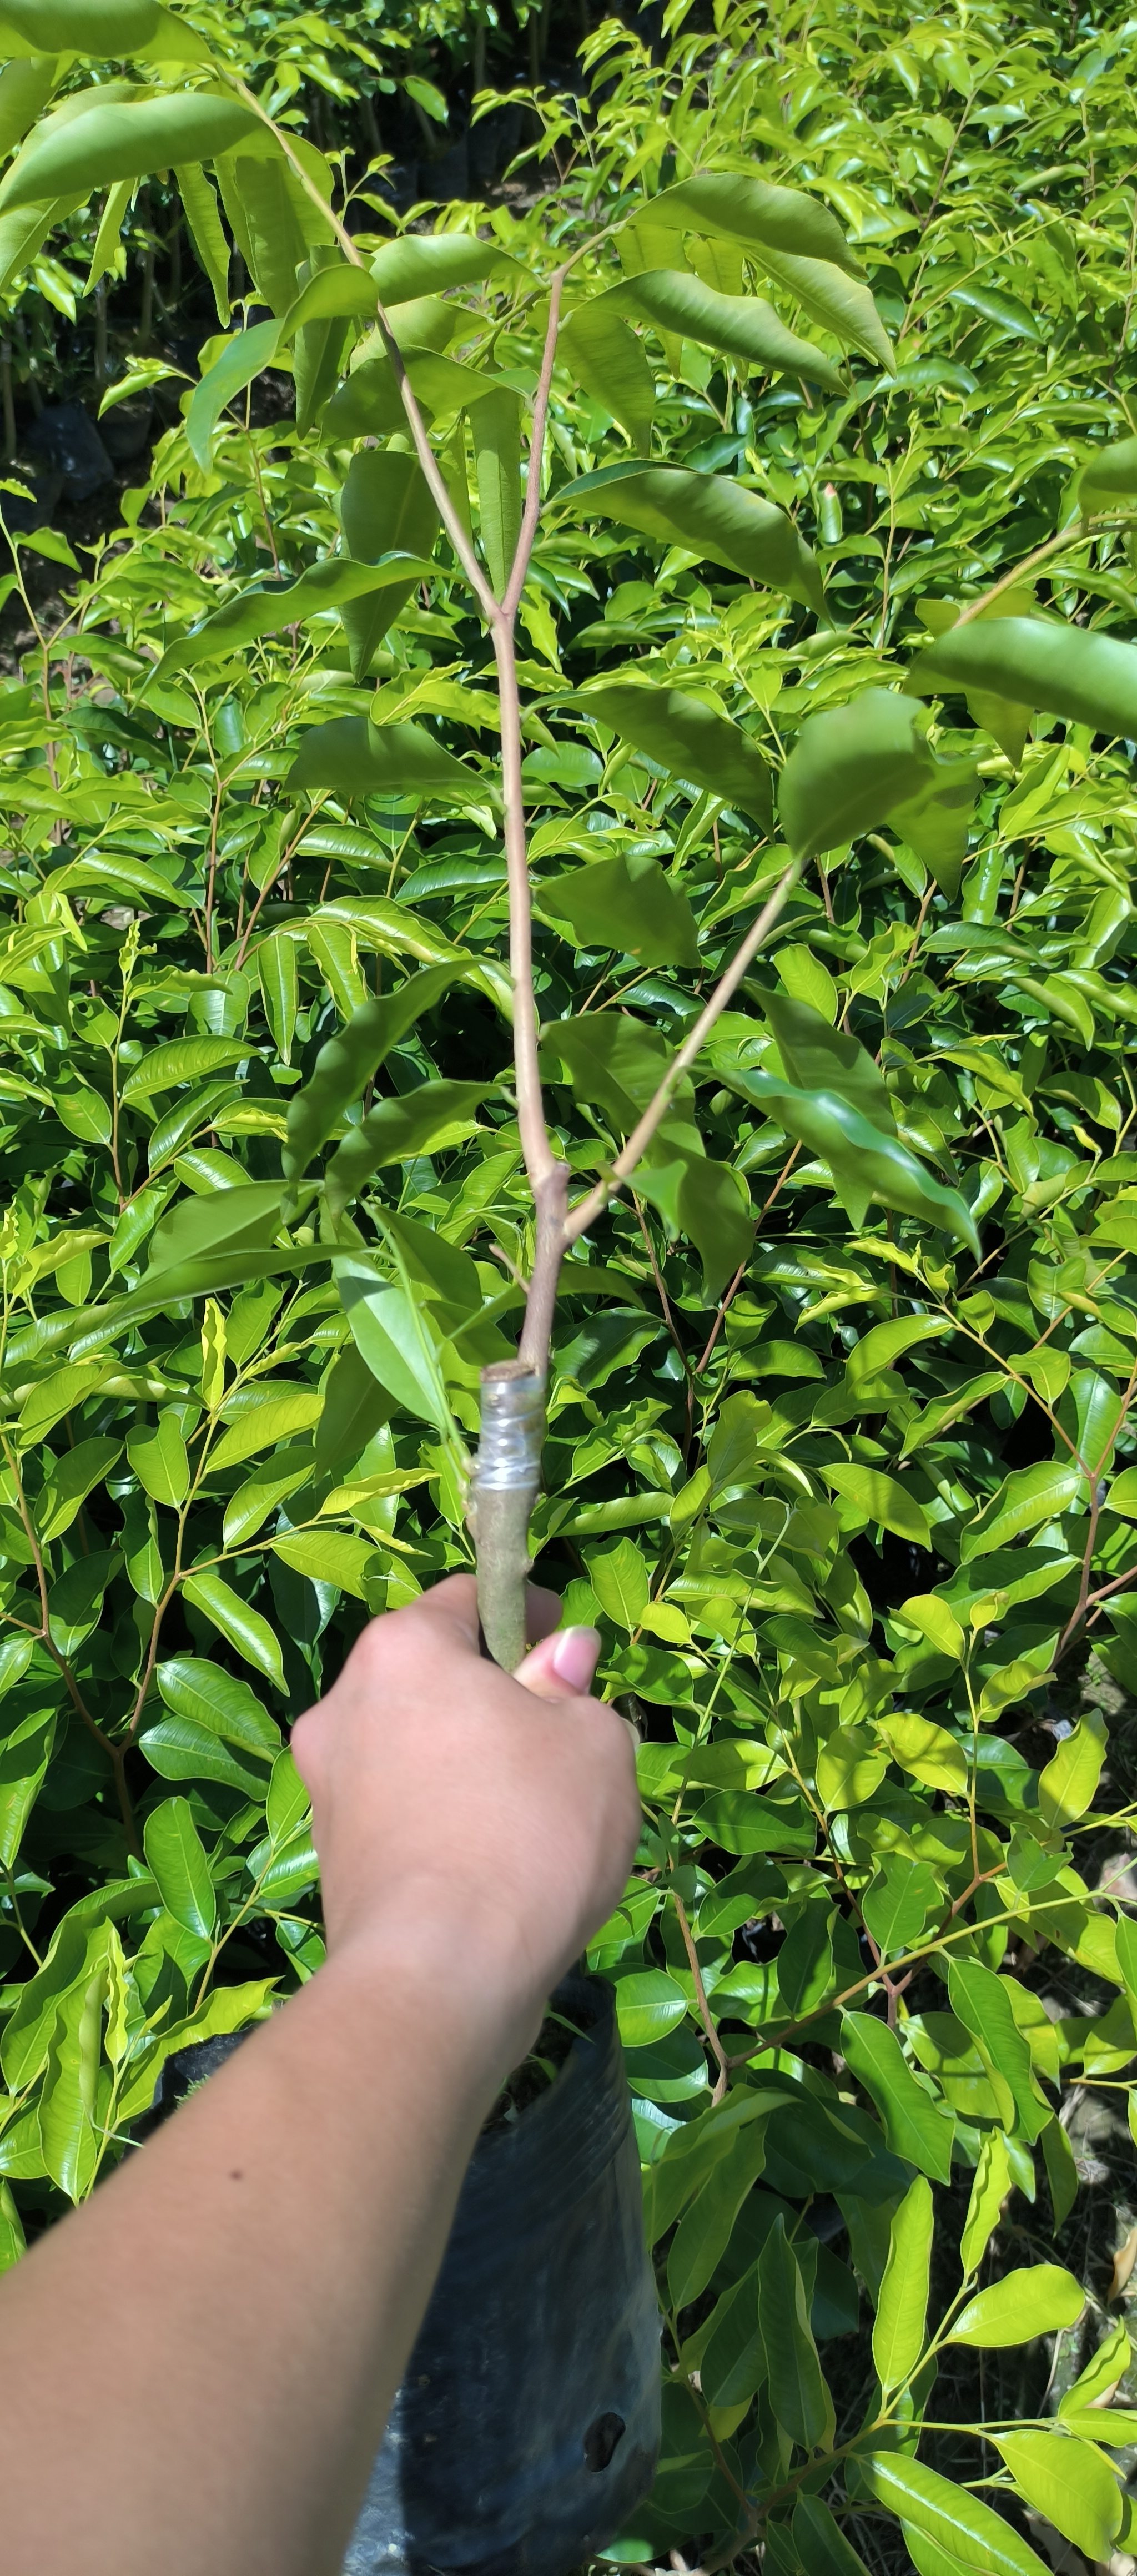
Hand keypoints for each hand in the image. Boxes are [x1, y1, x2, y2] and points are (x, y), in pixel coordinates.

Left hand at [291, 1577, 639, 2057]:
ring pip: (418, 1748)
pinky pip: (403, 1812)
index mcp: (400, 1650)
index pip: (469, 1599)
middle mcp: (343, 1704)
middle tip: (561, 1742)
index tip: (569, 1654)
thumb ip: (576, 1689)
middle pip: (435, 1677)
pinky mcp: (331, 1855)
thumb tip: (560, 1660)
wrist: (438, 1979)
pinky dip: (444, 1821)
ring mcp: (327, 1784)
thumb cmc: (526, 1835)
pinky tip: (493, 1865)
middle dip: (496, 1699)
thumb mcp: (593, 1746)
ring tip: (534, 1815)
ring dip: (468, 1763)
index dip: (530, 1618)